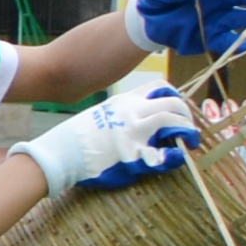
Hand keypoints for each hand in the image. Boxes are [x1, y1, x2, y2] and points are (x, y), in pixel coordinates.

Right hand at [15, 80, 201, 197]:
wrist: (57, 155)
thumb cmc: (77, 138)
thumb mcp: (101, 115)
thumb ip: (125, 114)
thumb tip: (145, 119)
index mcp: (123, 102)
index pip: (159, 88)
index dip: (175, 98)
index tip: (177, 111)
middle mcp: (131, 112)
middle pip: (173, 103)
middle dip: (186, 116)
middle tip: (188, 131)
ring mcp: (133, 132)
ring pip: (173, 121)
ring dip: (187, 132)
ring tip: (188, 143)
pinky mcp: (133, 156)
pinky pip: (164, 154)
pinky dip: (176, 156)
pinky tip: (176, 157)